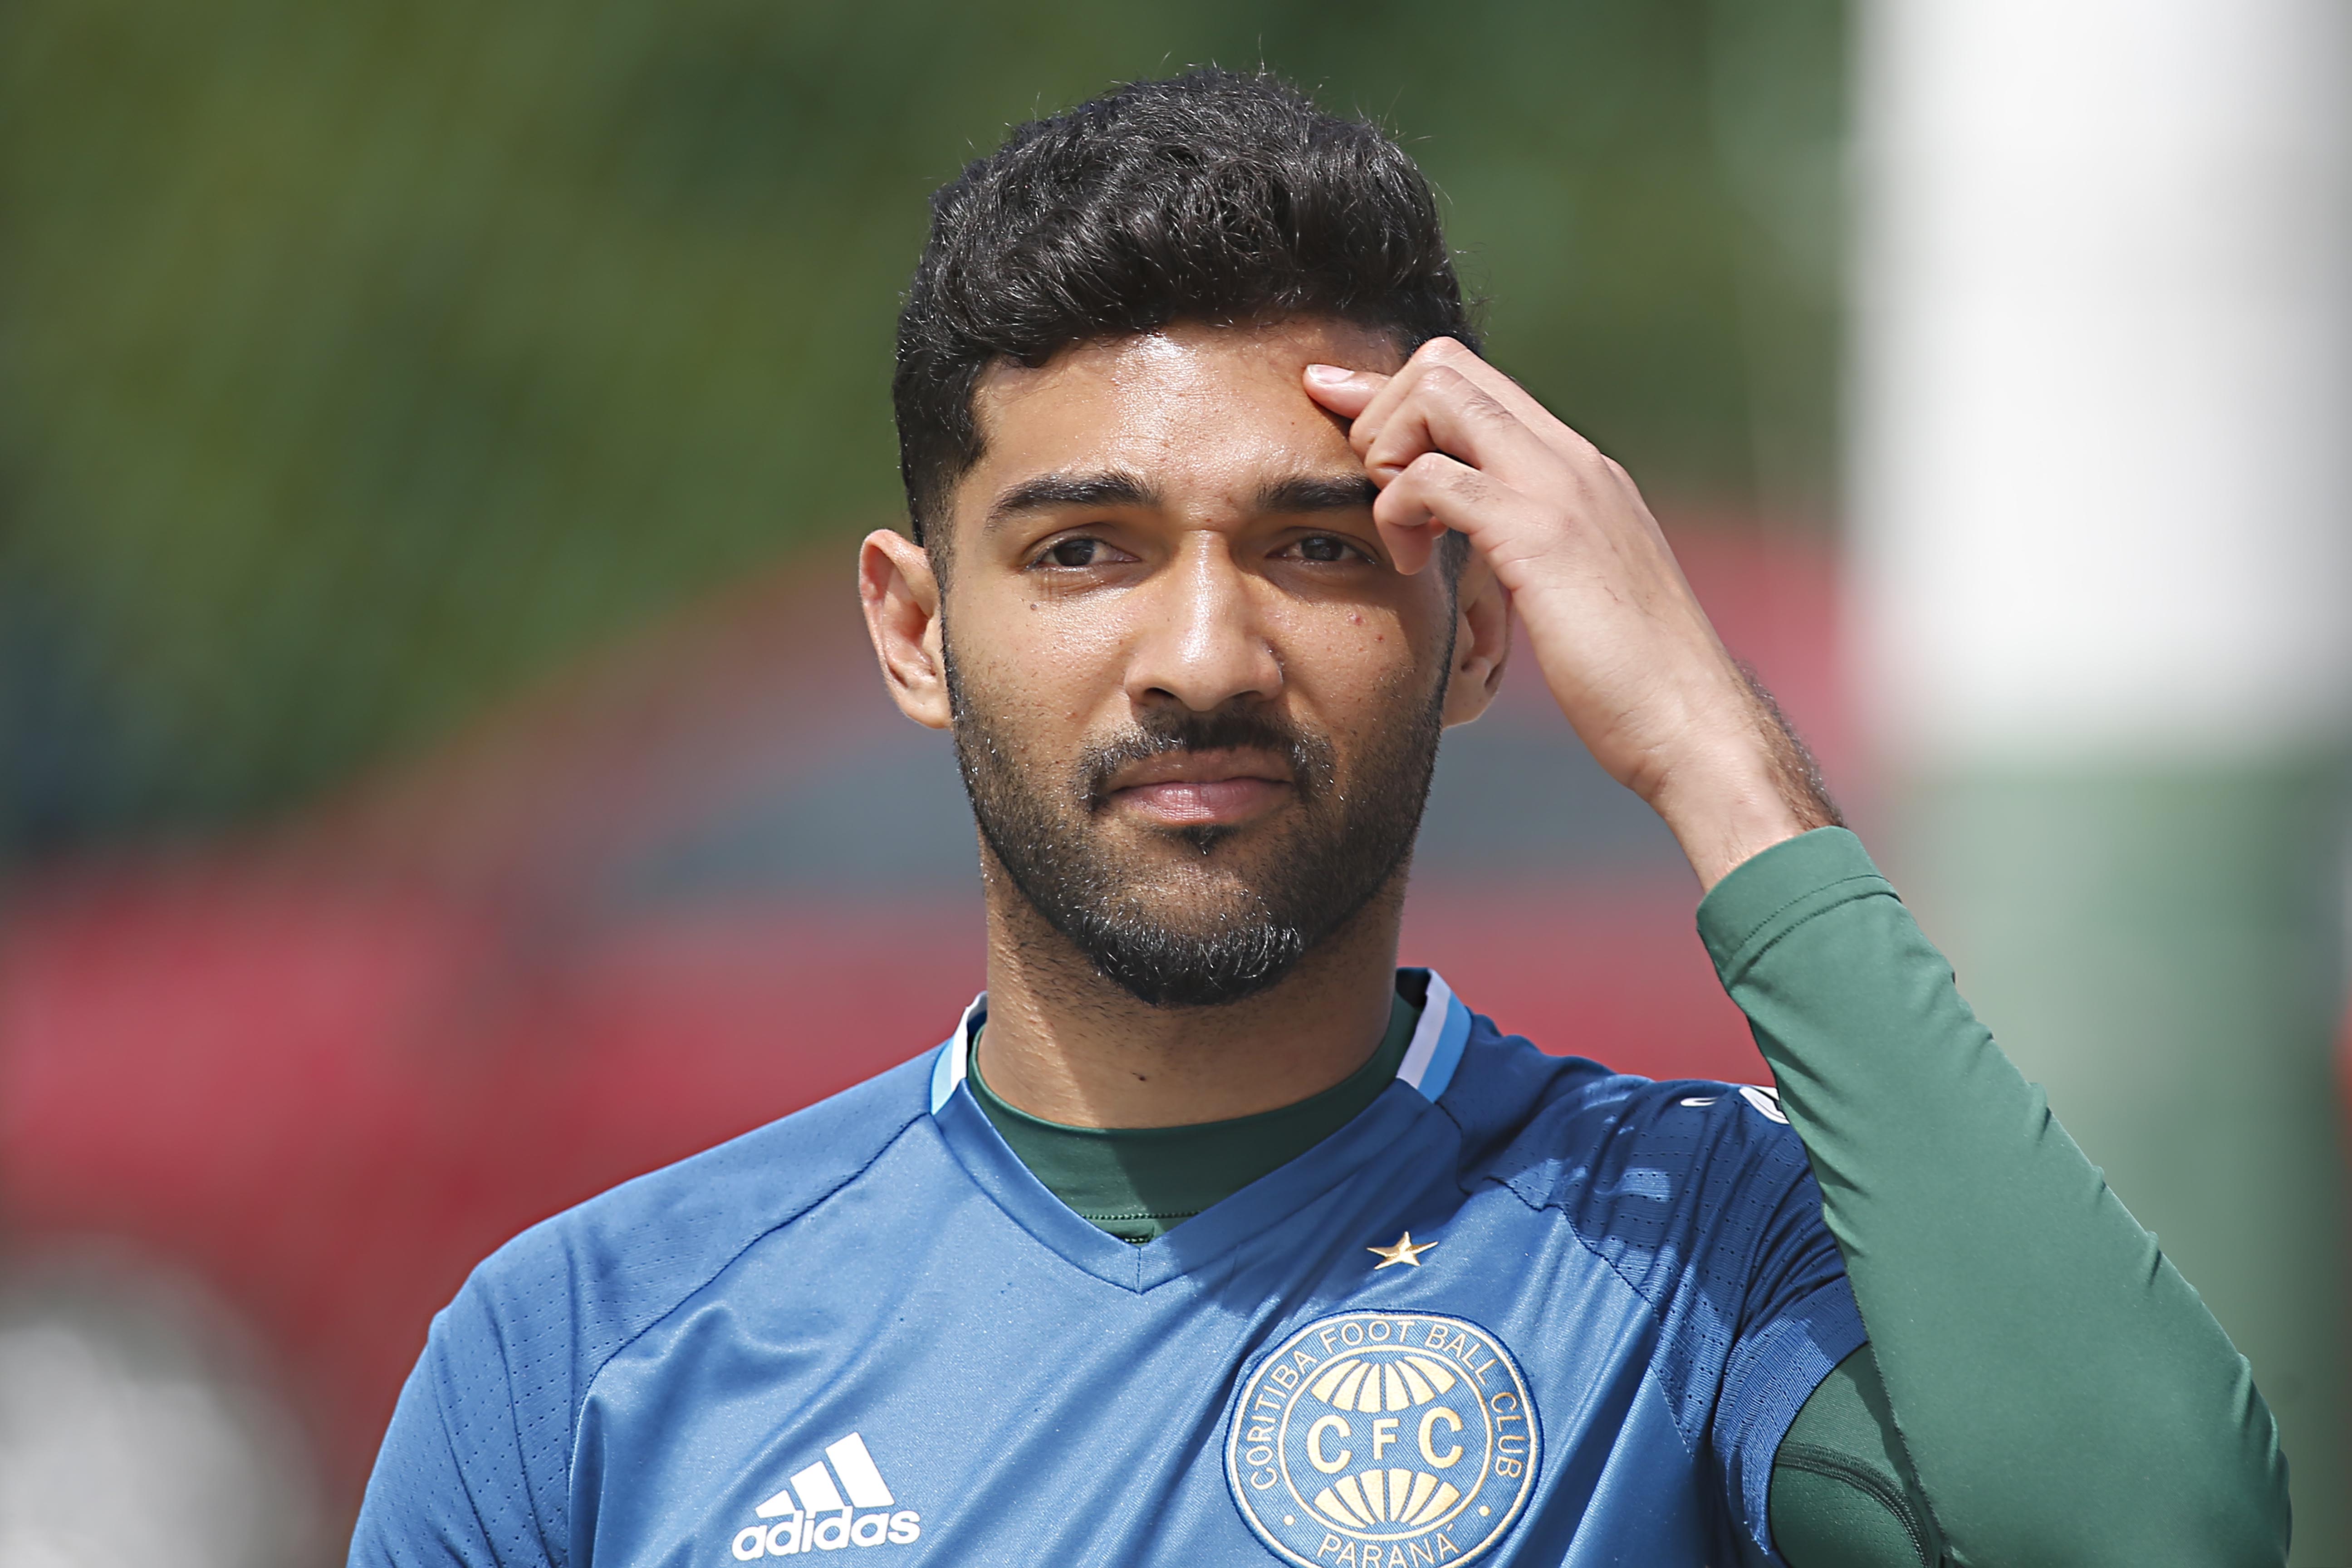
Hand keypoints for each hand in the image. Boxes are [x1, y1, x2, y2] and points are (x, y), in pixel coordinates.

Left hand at [1303, 338, 1835, 887]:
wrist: (1691, 724)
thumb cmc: (1631, 677)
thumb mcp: (1577, 585)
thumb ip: (1534, 542)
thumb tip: (1481, 537)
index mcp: (1580, 469)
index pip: (1473, 382)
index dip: (1393, 392)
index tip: (1339, 412)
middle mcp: (1572, 460)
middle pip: (1445, 365)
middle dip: (1381, 411)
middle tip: (1373, 488)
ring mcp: (1560, 490)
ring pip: (1437, 399)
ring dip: (1386, 454)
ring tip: (1397, 530)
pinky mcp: (1540, 537)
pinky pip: (1436, 479)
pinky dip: (1399, 509)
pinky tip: (1410, 564)